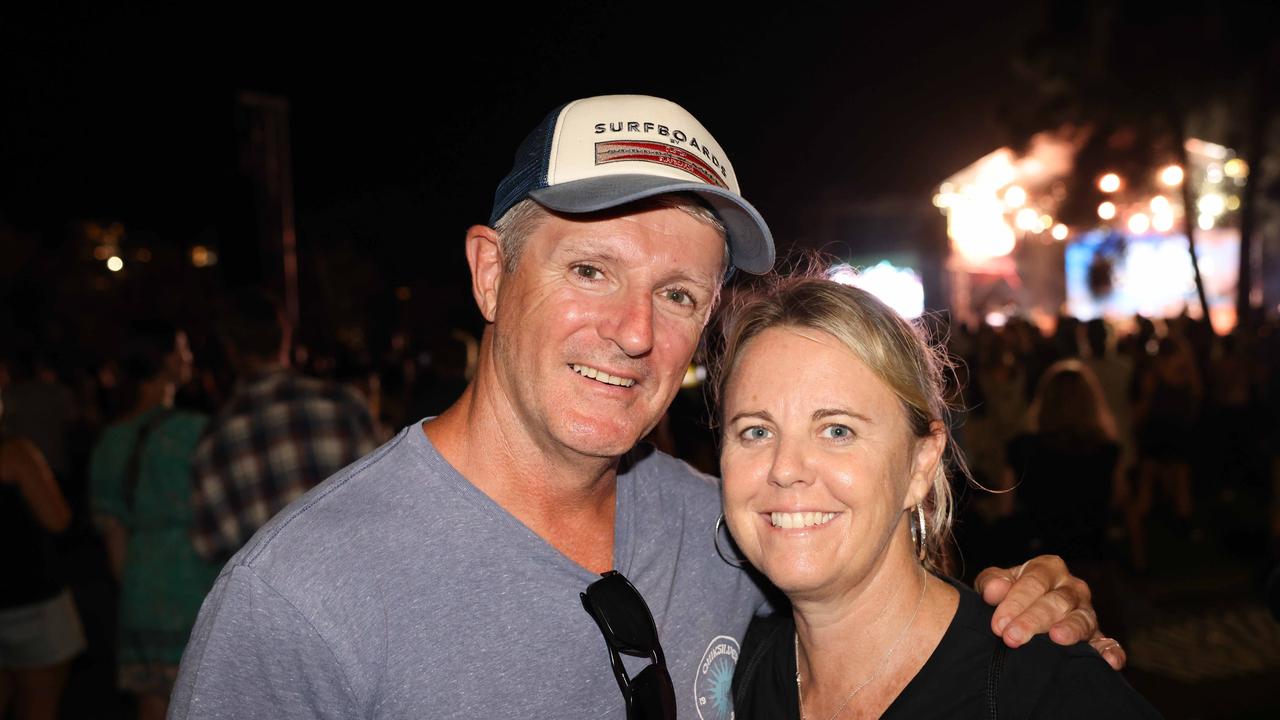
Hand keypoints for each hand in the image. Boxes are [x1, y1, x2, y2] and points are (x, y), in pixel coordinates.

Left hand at [974, 555, 1125, 669]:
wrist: (1021, 611)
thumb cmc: (1008, 595)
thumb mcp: (995, 583)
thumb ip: (991, 582)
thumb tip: (995, 590)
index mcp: (1047, 568)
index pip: (1033, 582)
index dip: (1015, 603)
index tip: (998, 625)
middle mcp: (1071, 588)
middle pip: (1056, 602)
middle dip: (1033, 620)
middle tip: (1012, 638)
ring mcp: (1087, 612)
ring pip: (1081, 620)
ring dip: (1069, 630)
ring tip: (1057, 638)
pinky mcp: (1097, 636)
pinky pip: (1108, 643)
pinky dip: (1111, 651)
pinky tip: (1109, 660)